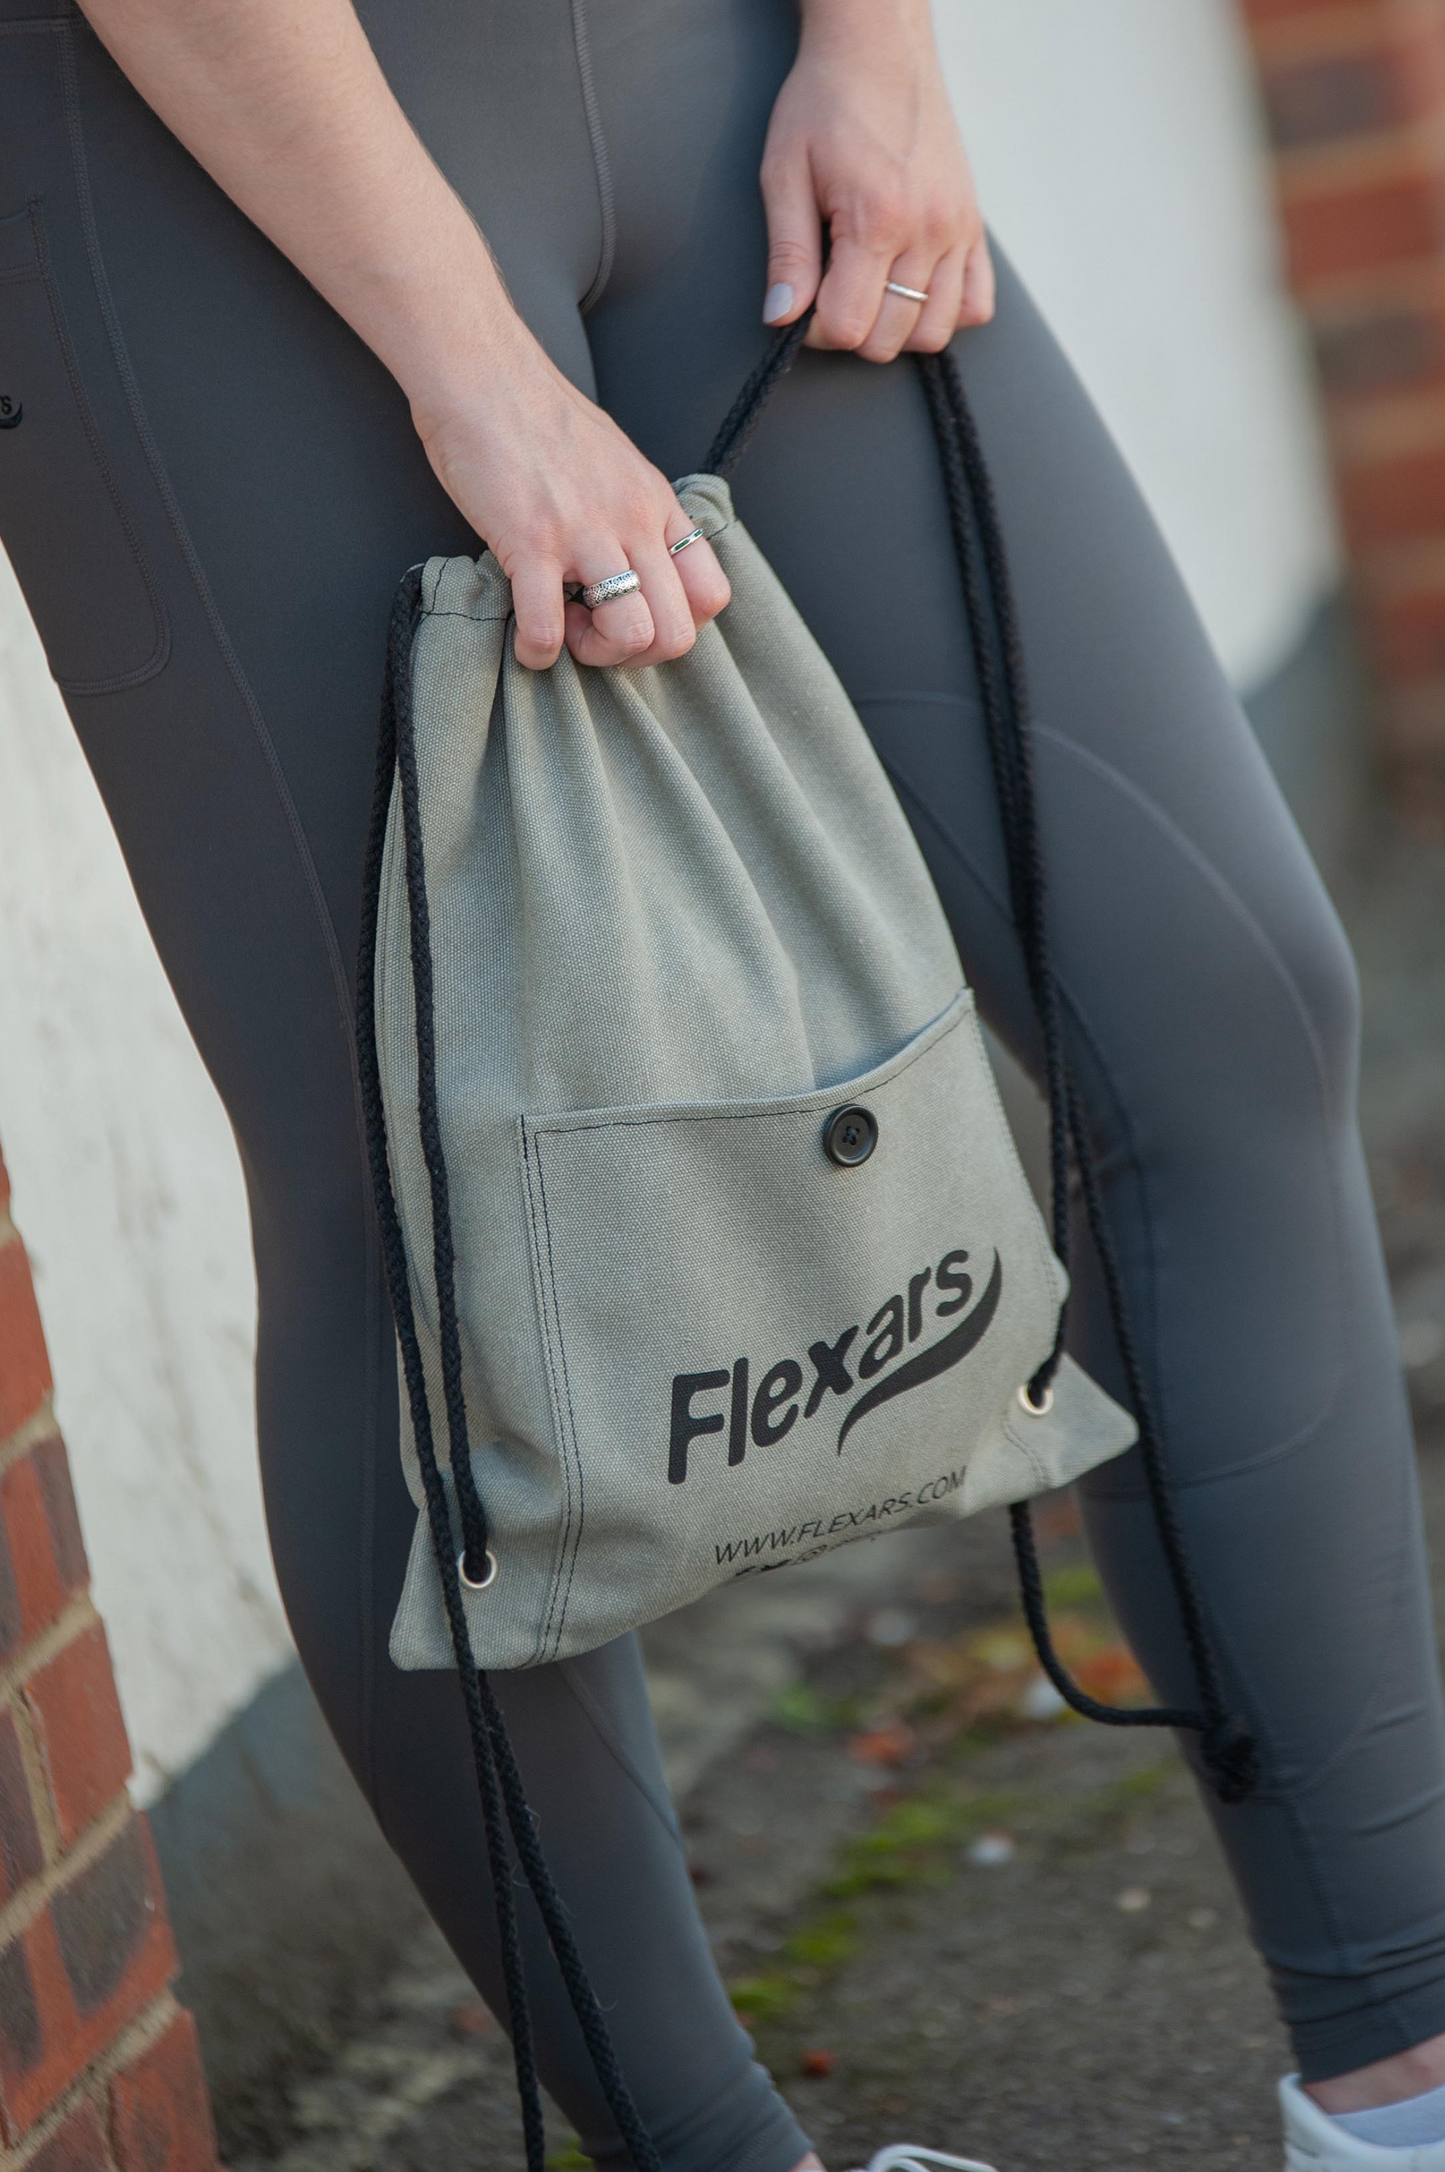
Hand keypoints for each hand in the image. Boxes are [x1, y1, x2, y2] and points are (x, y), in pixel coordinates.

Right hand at [414, 328, 730, 672]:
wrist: (483, 372)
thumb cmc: (539, 417)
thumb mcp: (616, 462)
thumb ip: (632, 513)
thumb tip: (633, 562)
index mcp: (656, 505)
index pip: (711, 593)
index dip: (677, 624)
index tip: (633, 612)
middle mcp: (634, 521)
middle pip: (678, 631)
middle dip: (637, 655)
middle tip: (595, 634)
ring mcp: (586, 532)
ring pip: (632, 634)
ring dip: (595, 654)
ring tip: (564, 632)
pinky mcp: (531, 541)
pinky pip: (548, 628)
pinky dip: (537, 652)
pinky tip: (524, 641)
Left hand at [758, 0, 993, 360]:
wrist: (879, 48)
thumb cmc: (826, 101)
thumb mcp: (785, 173)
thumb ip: (787, 253)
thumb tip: (781, 317)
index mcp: (878, 218)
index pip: (848, 326)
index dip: (815, 329)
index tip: (804, 301)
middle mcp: (928, 229)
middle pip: (890, 338)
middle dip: (852, 330)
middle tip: (830, 293)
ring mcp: (958, 229)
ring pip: (935, 331)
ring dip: (896, 329)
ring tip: (870, 292)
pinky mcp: (974, 225)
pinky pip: (976, 304)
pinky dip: (944, 312)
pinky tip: (911, 290)